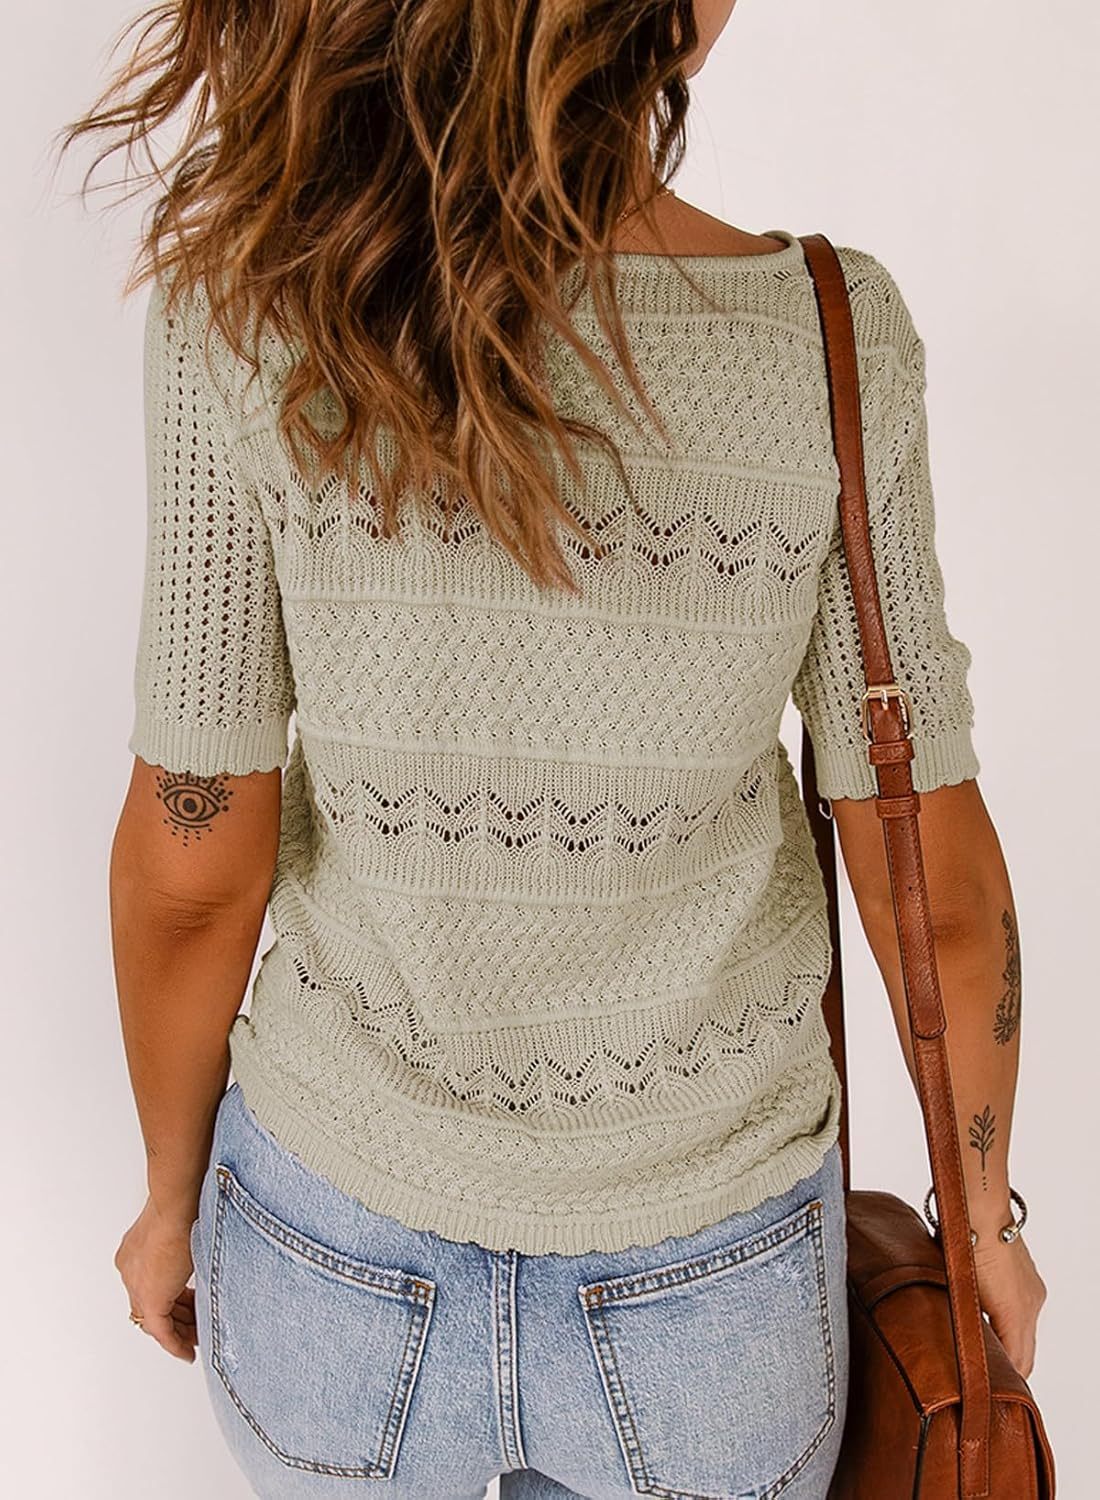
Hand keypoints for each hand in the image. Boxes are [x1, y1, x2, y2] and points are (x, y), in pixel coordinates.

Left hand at [114, 1195, 197, 1361]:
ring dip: (179, 1331)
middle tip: (195, 1329)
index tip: (188, 1306)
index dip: (171, 1298)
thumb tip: (209, 1244)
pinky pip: (162, 1332)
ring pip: (156, 1321)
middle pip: (151, 1306)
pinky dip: (175, 1344)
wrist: (178, 1202)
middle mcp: (130, 1271)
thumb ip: (187, 1245)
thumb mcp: (185, 1227)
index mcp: (134, 1253)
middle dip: (176, 1318)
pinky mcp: (150, 1300)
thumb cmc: (187, 1202)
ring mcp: (137, 1286)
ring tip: (197, 1340)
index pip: (150, 1285)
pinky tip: (187, 1353)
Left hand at [972, 1232, 1045, 1379]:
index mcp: (1016, 1314)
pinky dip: (1006, 1320)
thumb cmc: (963, 1243)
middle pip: (1024, 1353)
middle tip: (982, 1377)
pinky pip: (1021, 1310)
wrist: (977, 1205)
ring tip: (980, 1347)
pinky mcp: (1027, 1276)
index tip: (986, 1391)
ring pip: (1022, 1331)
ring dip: (1005, 1341)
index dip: (1003, 1381)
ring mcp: (1031, 1289)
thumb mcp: (960, 1291)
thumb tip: (963, 1346)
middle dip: (1007, 1367)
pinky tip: (984, 1316)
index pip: (1018, 1365)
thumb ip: (969, 1324)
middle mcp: (1031, 1305)